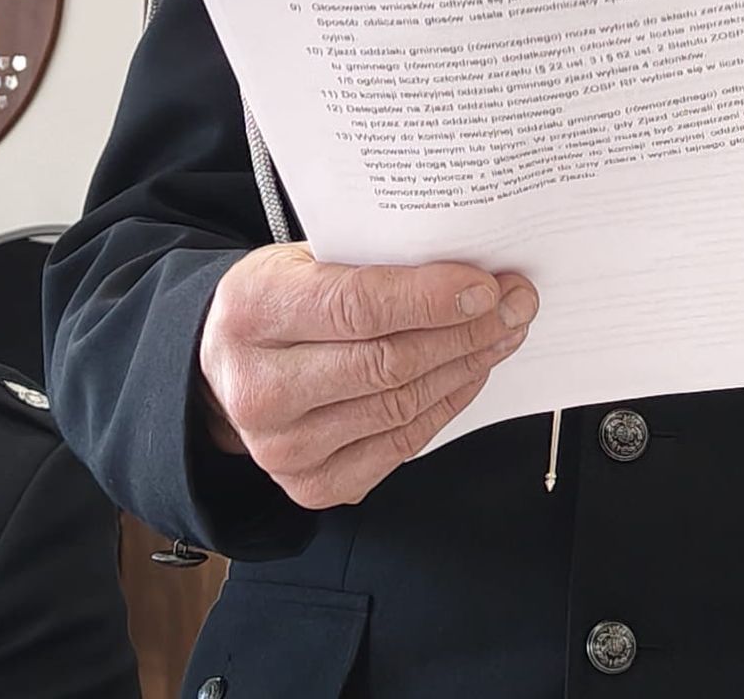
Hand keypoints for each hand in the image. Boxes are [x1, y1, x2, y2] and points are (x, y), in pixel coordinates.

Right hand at [197, 243, 538, 508]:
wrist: (227, 366)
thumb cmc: (279, 299)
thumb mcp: (304, 257)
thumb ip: (371, 261)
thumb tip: (467, 265)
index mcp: (253, 314)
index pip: (356, 307)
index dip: (430, 297)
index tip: (486, 285)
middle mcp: (260, 390)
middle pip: (388, 363)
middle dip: (466, 331)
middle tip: (516, 303)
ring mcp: (283, 449)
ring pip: (401, 405)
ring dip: (467, 366)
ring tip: (504, 332)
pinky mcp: (313, 485)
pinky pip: (401, 444)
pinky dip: (446, 404)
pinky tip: (471, 372)